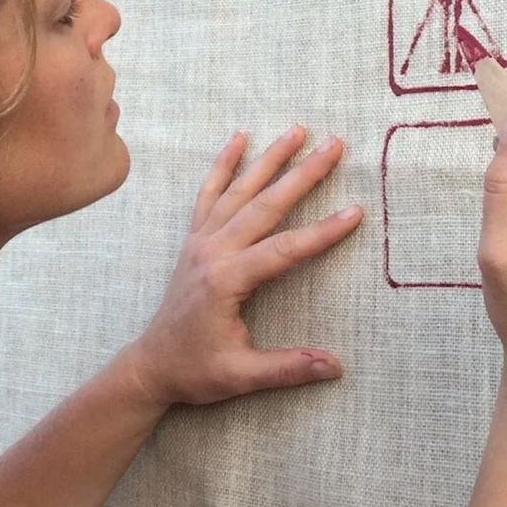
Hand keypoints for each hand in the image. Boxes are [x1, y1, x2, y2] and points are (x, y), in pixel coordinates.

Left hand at [125, 128, 362, 407]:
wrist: (152, 364)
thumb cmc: (196, 371)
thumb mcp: (242, 376)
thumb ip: (288, 367)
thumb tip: (335, 366)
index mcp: (227, 280)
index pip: (284, 250)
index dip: (322, 233)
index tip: (355, 212)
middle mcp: (213, 251)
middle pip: (265, 205)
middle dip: (302, 173)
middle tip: (334, 146)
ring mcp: (201, 240)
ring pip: (239, 190)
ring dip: (269, 158)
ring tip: (297, 130)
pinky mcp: (194, 239)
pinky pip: (208, 193)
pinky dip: (223, 163)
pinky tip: (238, 138)